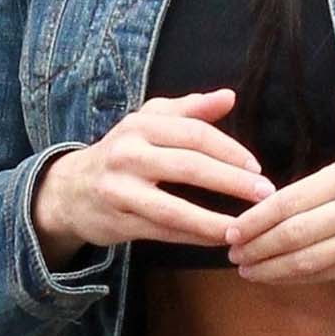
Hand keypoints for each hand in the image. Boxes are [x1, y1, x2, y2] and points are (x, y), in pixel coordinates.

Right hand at [31, 89, 272, 265]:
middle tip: (265, 194)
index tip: (257, 168)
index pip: (195, 134)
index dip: (230, 152)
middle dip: (232, 182)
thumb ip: (190, 109)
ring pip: (174, 208)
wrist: (70, 190)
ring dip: (214, 220)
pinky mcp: (118, 221)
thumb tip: (229, 97)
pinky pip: (163, 231)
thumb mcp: (148, 121)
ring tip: (245, 226)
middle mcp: (128, 154)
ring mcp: (120, 190)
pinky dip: (194, 236)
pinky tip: (220, 238)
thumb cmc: (121, 152)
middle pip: (189, 167)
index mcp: (141, 125)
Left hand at [225, 157, 334, 284]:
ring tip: (246, 269)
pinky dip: (294, 277)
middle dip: (257, 247)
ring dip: (270, 268)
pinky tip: (274, 276)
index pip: (289, 201)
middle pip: (294, 234)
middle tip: (232, 253)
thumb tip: (260, 212)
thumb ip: (312, 191)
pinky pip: (325, 274)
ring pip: (308, 260)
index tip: (231, 231)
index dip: (255, 220)